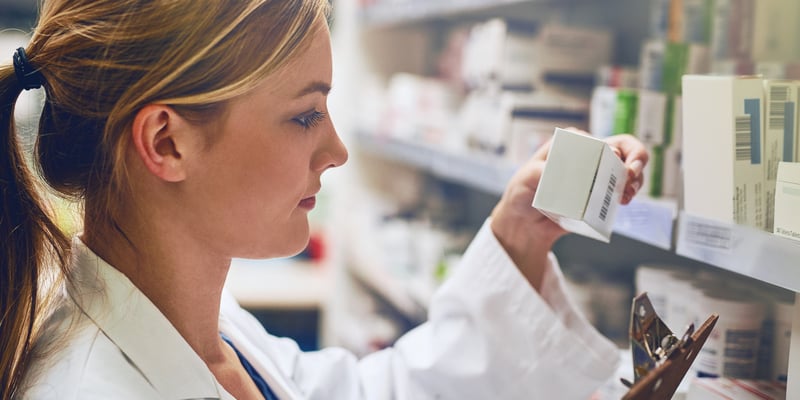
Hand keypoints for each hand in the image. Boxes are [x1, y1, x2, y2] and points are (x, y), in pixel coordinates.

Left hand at [490, 129, 647, 290]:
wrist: (528, 224)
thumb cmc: (522, 195)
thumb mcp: (523, 181)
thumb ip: (536, 173)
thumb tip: (551, 171)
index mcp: (568, 144)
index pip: (595, 140)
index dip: (611, 150)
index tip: (616, 165)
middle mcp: (585, 153)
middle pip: (622, 147)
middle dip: (635, 159)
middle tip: (630, 177)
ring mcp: (597, 171)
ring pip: (628, 165)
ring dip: (636, 178)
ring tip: (627, 194)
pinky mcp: (602, 190)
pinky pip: (623, 186)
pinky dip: (629, 191)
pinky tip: (624, 201)